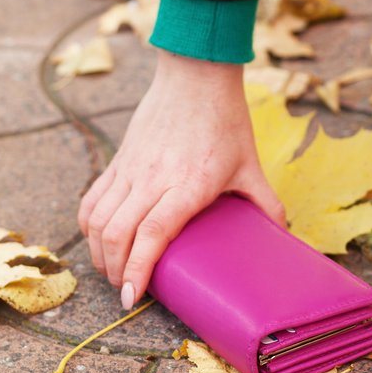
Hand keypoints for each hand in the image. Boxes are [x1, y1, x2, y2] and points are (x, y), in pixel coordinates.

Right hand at [77, 49, 284, 308]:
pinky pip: (93, 198)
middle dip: (114, 270)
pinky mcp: (118, 159)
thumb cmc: (225, 119)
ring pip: (98, 218)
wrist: (195, 75)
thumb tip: (283, 235)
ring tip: (110, 271)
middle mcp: (153, 178)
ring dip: (98, 252)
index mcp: (188, 185)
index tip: (132, 297)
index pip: (152, 234)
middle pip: (117, 233)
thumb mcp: (250, 165)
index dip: (138, 269)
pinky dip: (88, 224)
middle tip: (124, 292)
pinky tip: (96, 239)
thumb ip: (265, 203)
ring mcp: (131, 168)